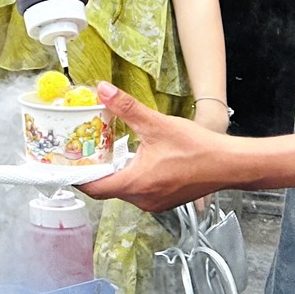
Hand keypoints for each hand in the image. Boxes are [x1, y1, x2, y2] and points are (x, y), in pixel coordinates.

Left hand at [78, 83, 229, 211]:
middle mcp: (143, 199)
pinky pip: (139, 192)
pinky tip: (133, 160)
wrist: (229, 164)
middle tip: (84, 154)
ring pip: (123, 191)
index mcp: (136, 184)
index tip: (65, 165)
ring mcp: (155, 203)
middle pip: (106, 190)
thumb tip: (103, 91)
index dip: (77, 176)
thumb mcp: (157, 124)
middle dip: (94, 172)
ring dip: (114, 174)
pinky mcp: (165, 200)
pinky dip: (130, 178)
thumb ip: (126, 108)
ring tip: (106, 153)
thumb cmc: (197, 149)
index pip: (94, 187)